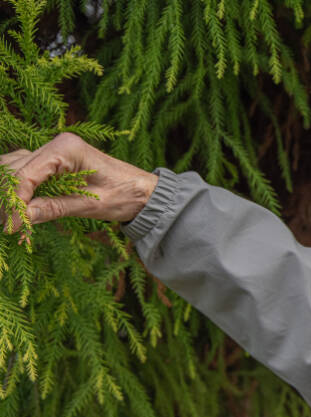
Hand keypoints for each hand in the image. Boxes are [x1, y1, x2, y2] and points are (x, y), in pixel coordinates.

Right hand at [0, 132, 158, 232]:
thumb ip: (53, 208)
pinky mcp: (53, 162)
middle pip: (14, 169)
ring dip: (9, 192)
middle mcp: (57, 144)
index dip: (14, 201)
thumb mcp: (90, 206)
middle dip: (8, 198)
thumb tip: (19, 218)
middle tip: (10, 225)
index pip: (26, 174)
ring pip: (13, 167)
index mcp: (67, 148)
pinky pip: (25, 171)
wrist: (145, 192)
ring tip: (12, 219)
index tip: (10, 226)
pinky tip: (20, 207)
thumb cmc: (126, 195)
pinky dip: (18, 188)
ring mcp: (53, 151)